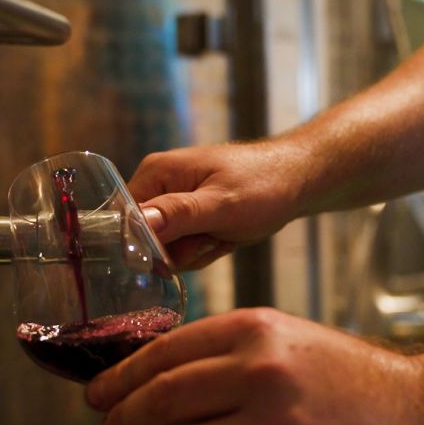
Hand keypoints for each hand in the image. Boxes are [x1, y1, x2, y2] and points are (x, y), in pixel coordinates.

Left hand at [85, 308, 423, 424]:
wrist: (408, 414)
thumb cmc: (335, 372)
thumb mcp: (278, 338)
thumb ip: (219, 350)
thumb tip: (148, 375)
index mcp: (254, 328)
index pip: (165, 352)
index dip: (120, 377)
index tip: (97, 396)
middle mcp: (261, 372)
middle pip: (163, 399)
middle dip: (120, 422)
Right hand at [129, 141, 308, 269]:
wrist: (297, 180)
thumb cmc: (264, 185)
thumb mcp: (221, 204)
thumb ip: (178, 215)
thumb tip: (135, 226)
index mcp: (157, 173)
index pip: (126, 220)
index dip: (150, 244)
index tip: (187, 243)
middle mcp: (158, 186)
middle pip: (147, 239)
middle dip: (182, 249)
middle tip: (213, 237)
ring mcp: (174, 202)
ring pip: (167, 248)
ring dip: (198, 250)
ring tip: (224, 233)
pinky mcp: (189, 215)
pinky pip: (184, 246)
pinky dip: (206, 248)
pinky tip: (226, 236)